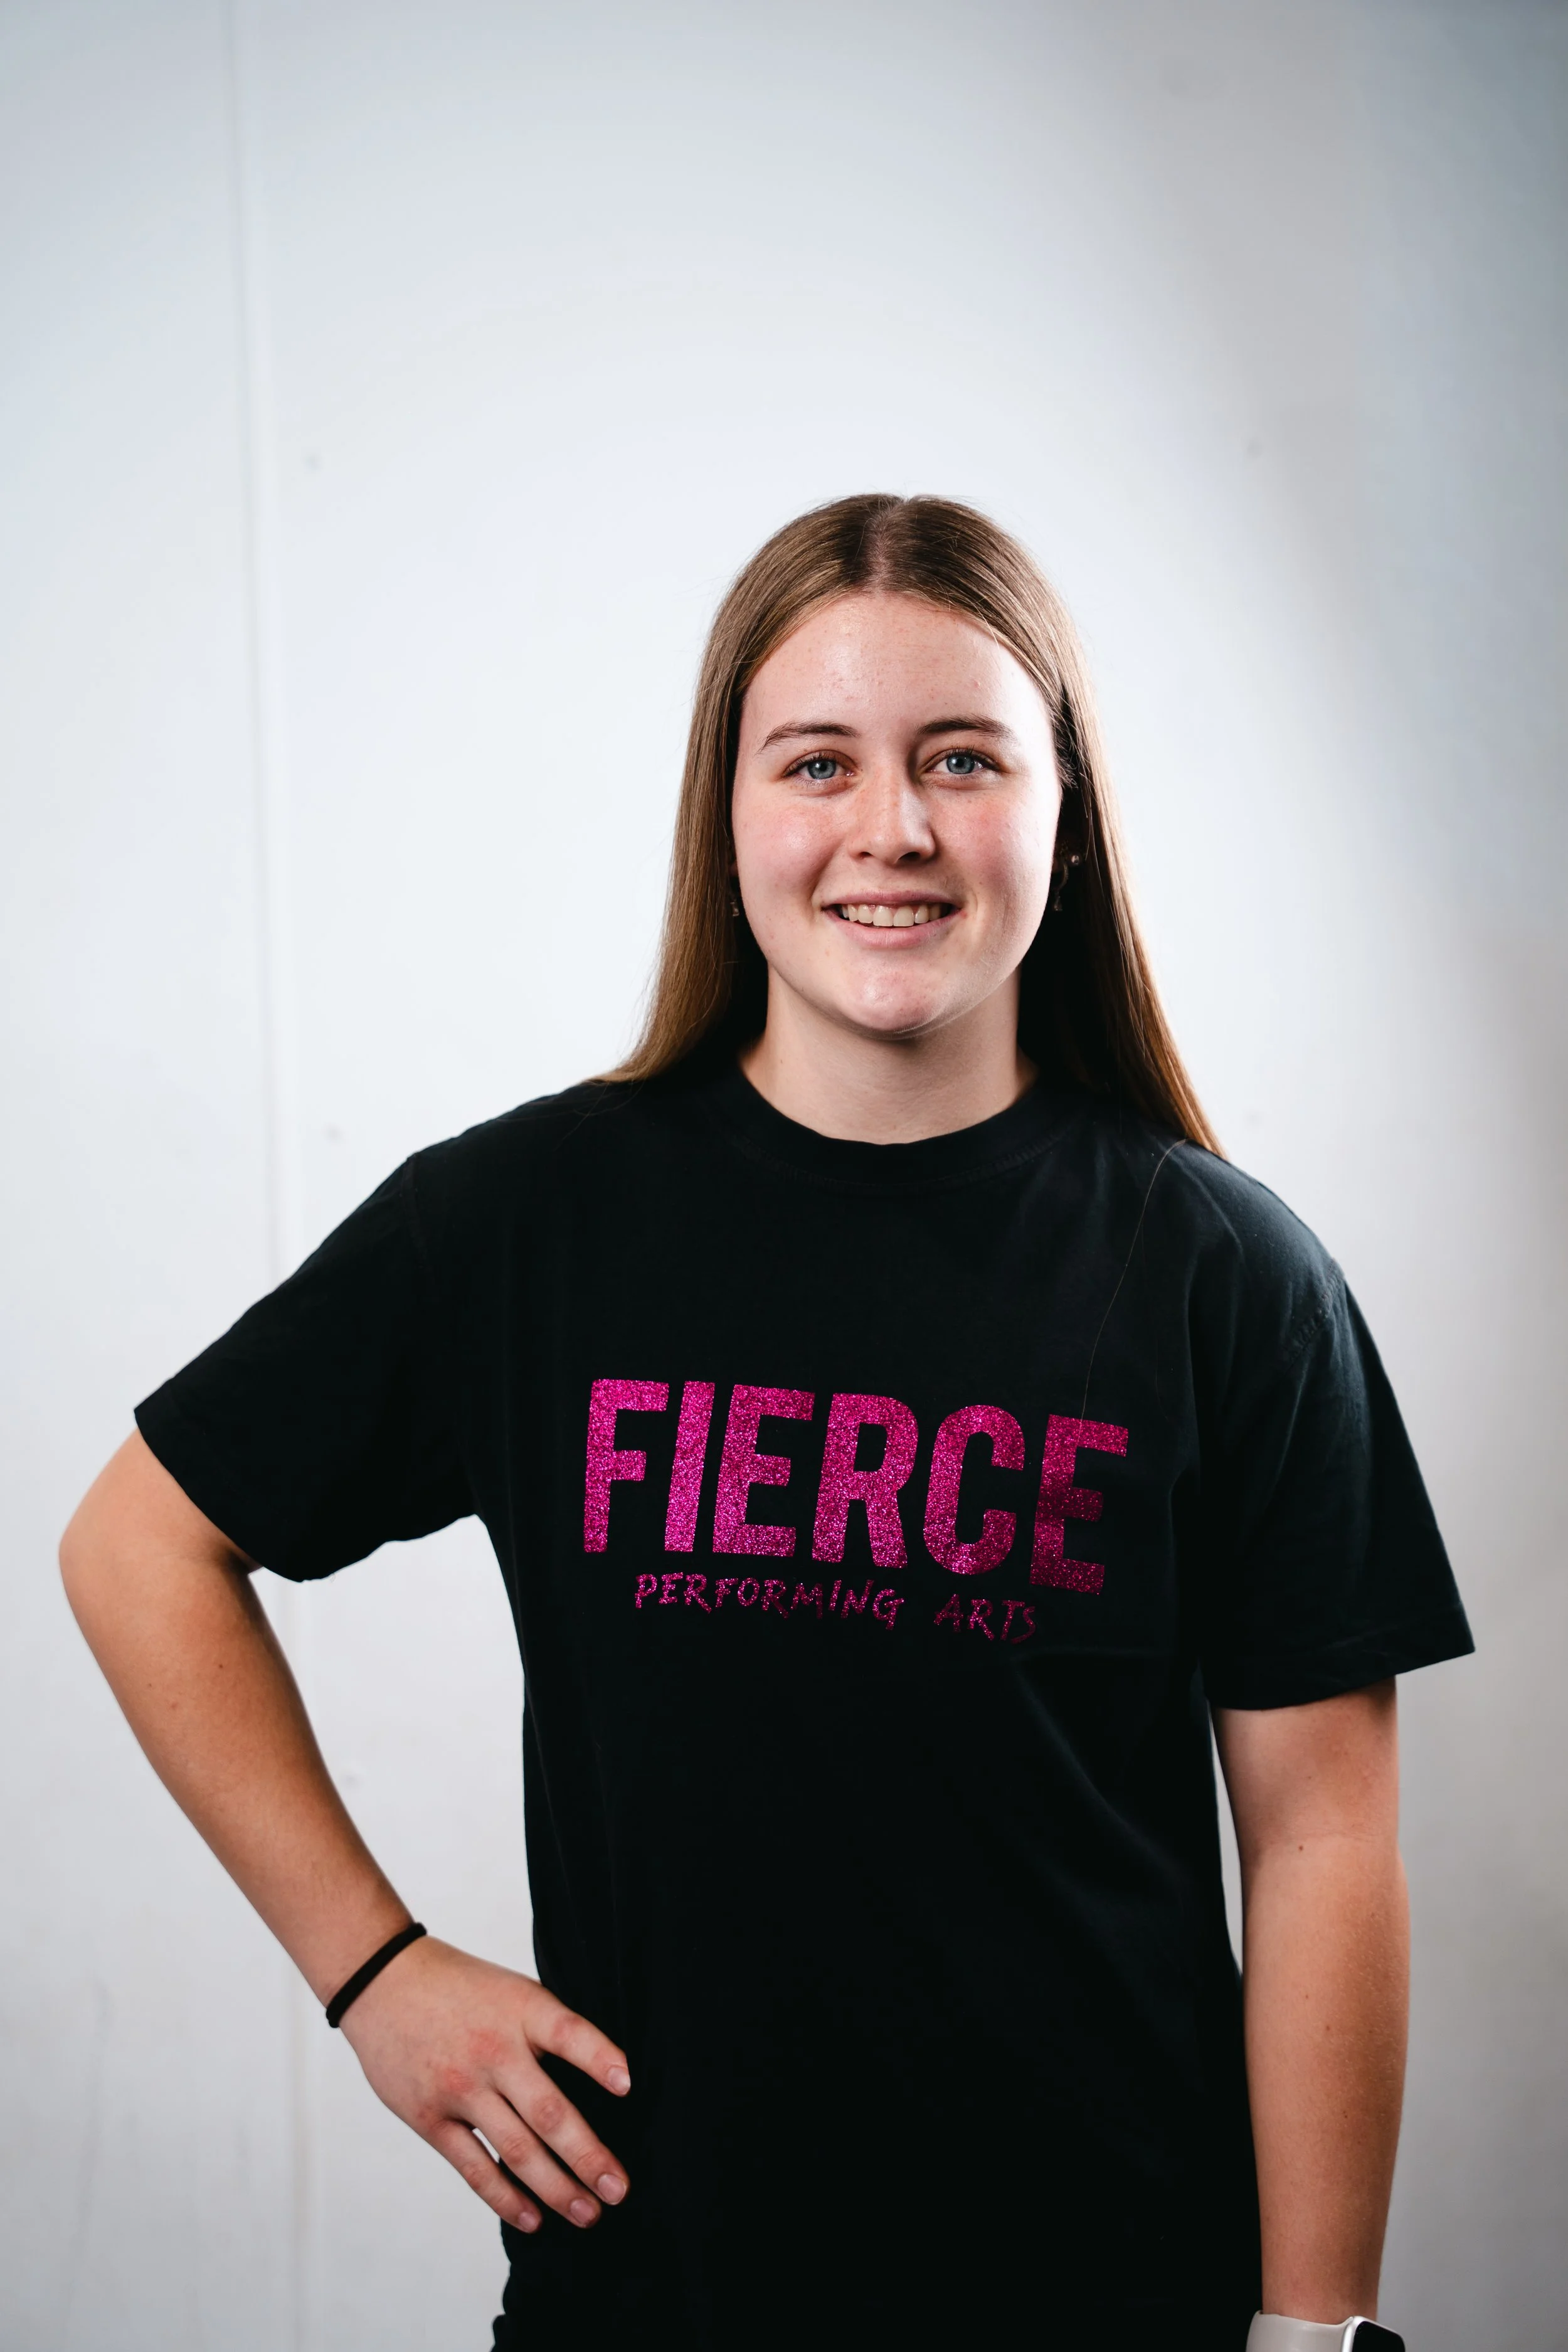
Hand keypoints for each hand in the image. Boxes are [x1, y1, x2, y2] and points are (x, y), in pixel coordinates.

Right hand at [338, 1936, 630, 2232]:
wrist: (383, 1983)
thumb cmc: (463, 1989)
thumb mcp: (512, 1989)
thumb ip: (548, 2030)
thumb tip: (605, 2079)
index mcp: (521, 2009)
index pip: (568, 2034)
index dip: (600, 2058)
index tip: (630, 2085)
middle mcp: (493, 2050)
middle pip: (549, 2111)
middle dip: (588, 2156)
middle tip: (619, 2190)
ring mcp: (460, 2087)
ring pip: (517, 2149)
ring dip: (556, 2188)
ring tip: (588, 2214)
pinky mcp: (430, 2117)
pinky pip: (474, 2167)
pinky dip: (505, 2198)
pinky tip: (533, 2219)